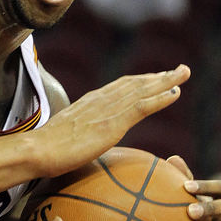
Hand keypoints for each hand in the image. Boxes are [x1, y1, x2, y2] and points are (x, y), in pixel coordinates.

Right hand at [34, 66, 190, 177]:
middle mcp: (100, 100)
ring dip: (166, 81)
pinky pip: (142, 106)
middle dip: (159, 76)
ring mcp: (107, 110)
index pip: (120, 87)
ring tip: (184, 73)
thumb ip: (78, 134)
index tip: (157, 78)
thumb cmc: (44, 150)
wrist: (37, 150)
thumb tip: (80, 143)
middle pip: (135, 83)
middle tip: (180, 70)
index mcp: (89, 103)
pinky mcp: (112, 123)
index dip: (141, 82)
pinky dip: (161, 98)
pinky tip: (175, 93)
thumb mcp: (65, 136)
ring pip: (142, 90)